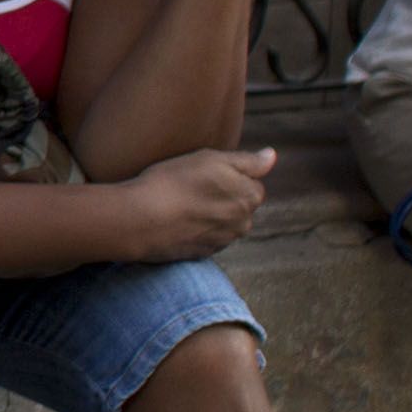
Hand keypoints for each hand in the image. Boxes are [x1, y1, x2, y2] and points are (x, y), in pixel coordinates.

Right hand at [108, 146, 276, 261]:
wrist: (140, 219)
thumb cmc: (174, 182)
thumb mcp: (212, 159)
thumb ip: (248, 161)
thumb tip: (271, 157)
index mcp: (250, 197)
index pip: (252, 183)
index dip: (229, 176)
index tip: (206, 174)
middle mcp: (243, 223)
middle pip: (239, 205)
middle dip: (223, 197)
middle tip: (192, 187)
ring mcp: (223, 241)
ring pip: (223, 223)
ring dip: (210, 215)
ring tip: (182, 204)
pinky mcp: (203, 254)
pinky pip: (206, 238)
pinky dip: (196, 230)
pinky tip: (177, 221)